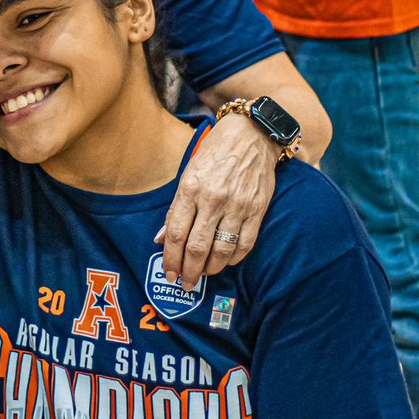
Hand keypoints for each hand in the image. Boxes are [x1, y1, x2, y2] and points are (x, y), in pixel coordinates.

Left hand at [160, 113, 277, 287]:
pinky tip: (226, 262)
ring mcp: (237, 205)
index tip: (168, 273)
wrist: (252, 135)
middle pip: (197, 246)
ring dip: (211, 268)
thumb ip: (176, 208)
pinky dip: (234, 257)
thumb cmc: (214, 154)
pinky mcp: (257, 208)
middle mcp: (213, 199)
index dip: (170, 258)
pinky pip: (245, 242)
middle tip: (185, 283)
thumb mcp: (188, 174)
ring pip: (221, 249)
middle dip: (189, 270)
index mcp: (190, 188)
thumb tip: (160, 238)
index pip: (175, 232)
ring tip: (204, 274)